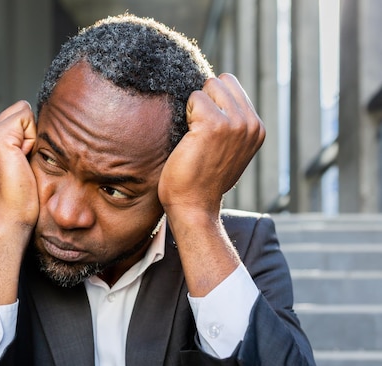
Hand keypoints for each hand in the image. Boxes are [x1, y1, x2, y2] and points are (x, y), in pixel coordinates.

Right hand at [0, 101, 37, 304]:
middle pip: (21, 110)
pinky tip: (22, 162)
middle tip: (22, 165)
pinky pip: (26, 118)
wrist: (9, 220)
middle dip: (30, 134)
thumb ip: (20, 143)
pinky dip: (31, 140)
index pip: (18, 116)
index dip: (28, 136)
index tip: (21, 164)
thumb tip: (40, 127)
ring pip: (23, 112)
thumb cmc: (19, 200)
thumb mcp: (18, 164)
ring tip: (21, 164)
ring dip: (30, 138)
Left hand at [157, 74, 264, 295]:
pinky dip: (185, 114)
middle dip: (204, 100)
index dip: (213, 101)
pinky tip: (188, 139)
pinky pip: (194, 98)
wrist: (194, 206)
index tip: (207, 130)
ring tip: (194, 136)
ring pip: (207, 87)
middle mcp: (251, 124)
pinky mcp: (214, 124)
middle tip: (198, 132)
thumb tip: (219, 97)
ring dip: (194, 107)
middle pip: (220, 82)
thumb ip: (232, 126)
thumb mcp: (229, 151)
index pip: (232, 87)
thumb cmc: (202, 180)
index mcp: (256, 129)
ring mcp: (235, 123)